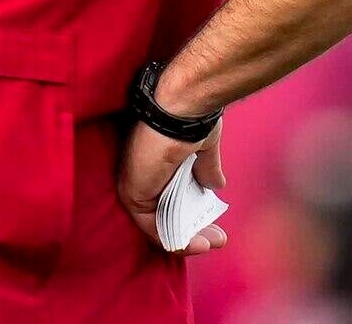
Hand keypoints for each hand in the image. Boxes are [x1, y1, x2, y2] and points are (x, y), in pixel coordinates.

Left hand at [117, 119, 228, 254]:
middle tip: (219, 239)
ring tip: (212, 243)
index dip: (194, 217)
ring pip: (159, 225)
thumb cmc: (192, 119)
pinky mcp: (132, 194)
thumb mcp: (204, 149)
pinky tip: (198, 244)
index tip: (216, 226)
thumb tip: (216, 185)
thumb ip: (206, 168)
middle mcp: (143, 176)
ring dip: (187, 240)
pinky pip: (152, 228)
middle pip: (166, 216)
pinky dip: (175, 240)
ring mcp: (135, 186)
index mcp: (157, 165)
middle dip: (195, 232)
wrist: (183, 107)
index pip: (171, 200)